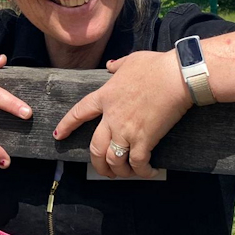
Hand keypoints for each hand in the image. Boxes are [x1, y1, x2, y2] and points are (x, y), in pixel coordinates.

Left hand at [53, 51, 192, 177]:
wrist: (176, 76)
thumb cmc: (156, 66)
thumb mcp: (131, 60)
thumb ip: (117, 66)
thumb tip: (110, 66)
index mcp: (105, 97)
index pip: (79, 113)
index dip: (67, 125)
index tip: (58, 135)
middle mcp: (112, 117)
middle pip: (95, 148)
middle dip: (97, 164)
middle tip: (104, 170)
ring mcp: (126, 130)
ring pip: (113, 160)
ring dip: (118, 171)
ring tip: (125, 174)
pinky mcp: (145, 140)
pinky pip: (137, 163)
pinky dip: (142, 171)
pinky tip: (148, 171)